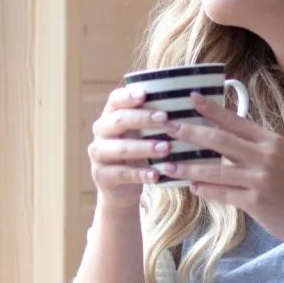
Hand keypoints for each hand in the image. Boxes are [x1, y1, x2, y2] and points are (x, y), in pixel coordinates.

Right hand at [87, 84, 172, 209]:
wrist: (120, 188)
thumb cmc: (137, 153)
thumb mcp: (141, 134)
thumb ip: (152, 118)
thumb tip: (185, 101)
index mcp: (110, 116)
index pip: (114, 100)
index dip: (128, 96)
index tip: (145, 94)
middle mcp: (101, 132)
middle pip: (118, 120)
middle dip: (142, 119)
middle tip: (165, 119)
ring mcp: (99, 154)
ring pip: (120, 148)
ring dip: (144, 147)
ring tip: (166, 148)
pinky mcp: (102, 176)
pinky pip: (122, 173)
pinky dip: (140, 174)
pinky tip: (156, 174)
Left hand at [160, 92, 283, 249]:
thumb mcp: (279, 158)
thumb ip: (252, 146)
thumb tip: (218, 134)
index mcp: (270, 140)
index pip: (235, 120)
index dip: (211, 108)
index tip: (190, 98)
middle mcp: (265, 156)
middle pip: (220, 140)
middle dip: (190, 132)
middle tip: (166, 126)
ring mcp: (260, 179)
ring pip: (216, 170)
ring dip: (188, 166)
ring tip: (167, 164)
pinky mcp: (255, 202)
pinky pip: (222, 193)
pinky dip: (204, 189)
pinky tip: (190, 186)